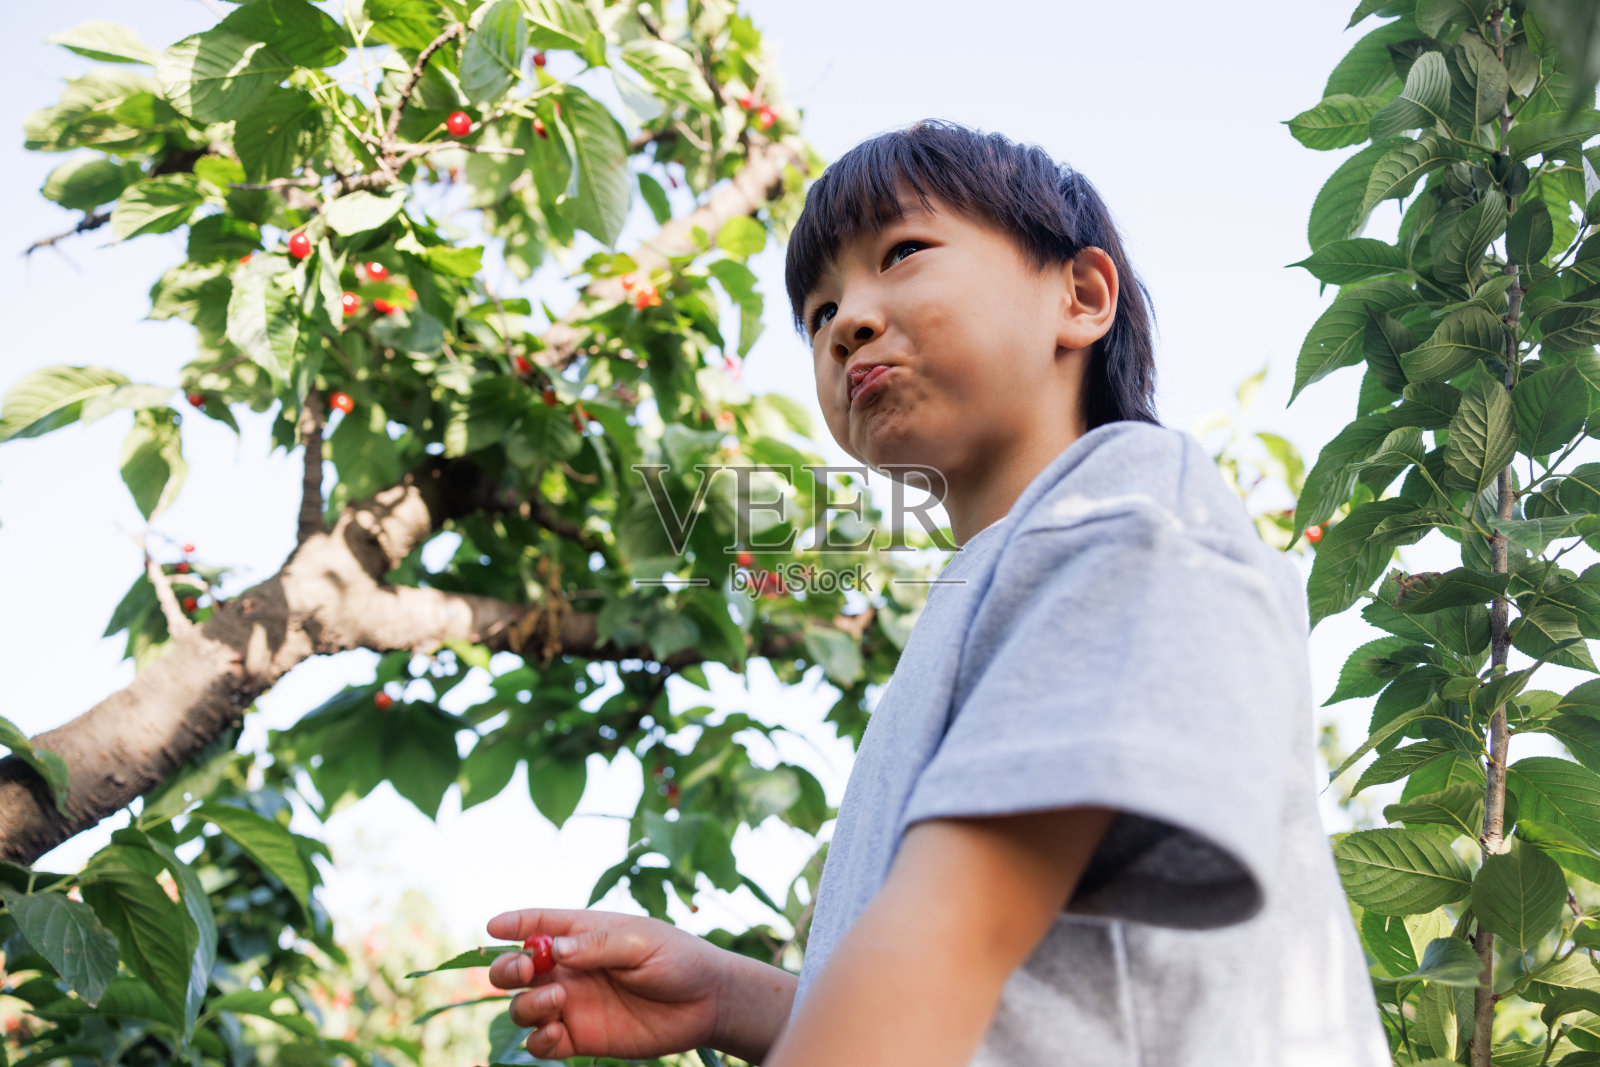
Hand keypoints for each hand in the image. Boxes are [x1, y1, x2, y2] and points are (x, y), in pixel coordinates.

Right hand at [486, 907, 728, 1061]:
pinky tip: (556, 1032)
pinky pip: (541, 1043)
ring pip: (522, 1007)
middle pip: (516, 969)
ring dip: (526, 1004)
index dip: (512, 923)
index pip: (537, 924)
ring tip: (557, 998)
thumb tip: (551, 949)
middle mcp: (570, 969)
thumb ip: (597, 945)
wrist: (707, 1002)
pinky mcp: (581, 1037)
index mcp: (583, 935)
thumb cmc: (678, 959)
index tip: (493, 928)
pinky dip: (537, 1040)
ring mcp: (573, 1004)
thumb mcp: (641, 942)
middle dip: (507, 969)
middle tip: (525, 971)